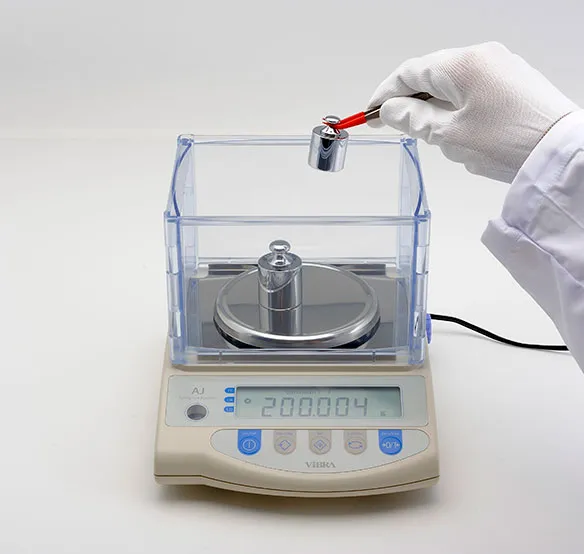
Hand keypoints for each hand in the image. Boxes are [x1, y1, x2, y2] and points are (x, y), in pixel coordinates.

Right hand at [368, 42, 578, 182]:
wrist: (561, 152)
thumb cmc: (508, 142)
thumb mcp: (449, 135)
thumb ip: (413, 119)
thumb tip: (389, 110)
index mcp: (462, 64)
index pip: (409, 72)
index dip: (384, 94)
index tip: (369, 114)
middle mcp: (481, 56)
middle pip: (429, 77)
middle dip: (412, 105)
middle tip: (401, 131)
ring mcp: (499, 67)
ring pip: (450, 87)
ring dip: (436, 111)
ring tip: (443, 142)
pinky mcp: (512, 82)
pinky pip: (471, 92)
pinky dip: (457, 111)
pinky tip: (464, 135)